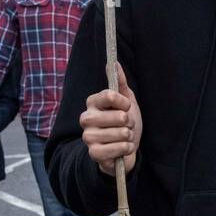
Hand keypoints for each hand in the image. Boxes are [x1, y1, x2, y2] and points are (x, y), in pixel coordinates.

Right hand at [80, 62, 142, 176]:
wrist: (124, 148)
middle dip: (130, 122)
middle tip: (126, 125)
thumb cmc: (124, 122)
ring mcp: (88, 136)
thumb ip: (119, 81)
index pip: (110, 95)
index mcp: (93, 102)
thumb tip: (114, 63)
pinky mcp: (93, 153)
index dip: (124, 102)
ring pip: (120, 133)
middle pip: (118, 116)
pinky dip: (125, 148)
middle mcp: (86, 118)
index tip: (127, 107)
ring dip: (129, 136)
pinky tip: (123, 147)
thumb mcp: (126, 100)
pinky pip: (116, 149)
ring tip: (124, 137)